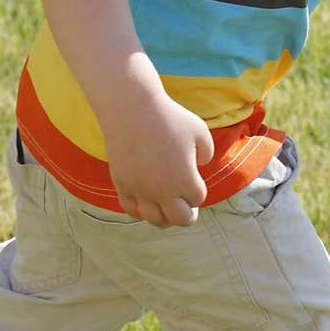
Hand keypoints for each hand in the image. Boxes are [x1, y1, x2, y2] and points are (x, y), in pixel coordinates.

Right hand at [103, 94, 214, 227]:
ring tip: (167, 209)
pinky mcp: (122, 185)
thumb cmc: (170, 118)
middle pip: (180, 219)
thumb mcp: (199, 131)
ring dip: (164, 218)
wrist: (133, 110)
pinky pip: (130, 210)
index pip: (197, 199)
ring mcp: (141, 190)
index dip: (198, 191)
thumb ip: (206, 152)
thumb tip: (199, 165)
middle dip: (186, 216)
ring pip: (155, 220)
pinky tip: (144, 204)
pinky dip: (139, 212)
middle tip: (187, 208)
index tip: (195, 180)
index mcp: (185, 179)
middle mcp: (163, 191)